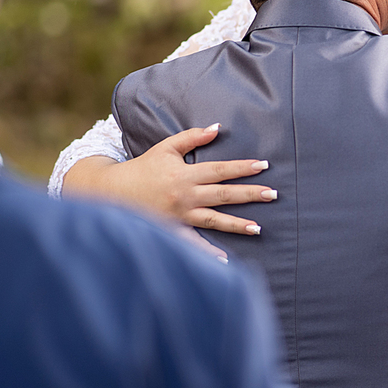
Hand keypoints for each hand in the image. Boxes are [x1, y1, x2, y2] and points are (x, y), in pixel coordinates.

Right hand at [62, 124, 275, 234]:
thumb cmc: (142, 167)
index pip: (220, 170)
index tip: (264, 165)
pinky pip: (193, 243)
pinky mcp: (172, 230)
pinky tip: (225, 259)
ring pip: (213, 220)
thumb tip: (217, 127)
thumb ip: (191, 137)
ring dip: (236, 224)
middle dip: (249, 194)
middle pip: (223, 195)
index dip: (242, 167)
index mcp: (184, 174)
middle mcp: (185, 196)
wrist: (113, 192)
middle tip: (273, 194)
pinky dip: (208, 252)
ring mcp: (179, 216)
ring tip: (258, 228)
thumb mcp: (165, 148)